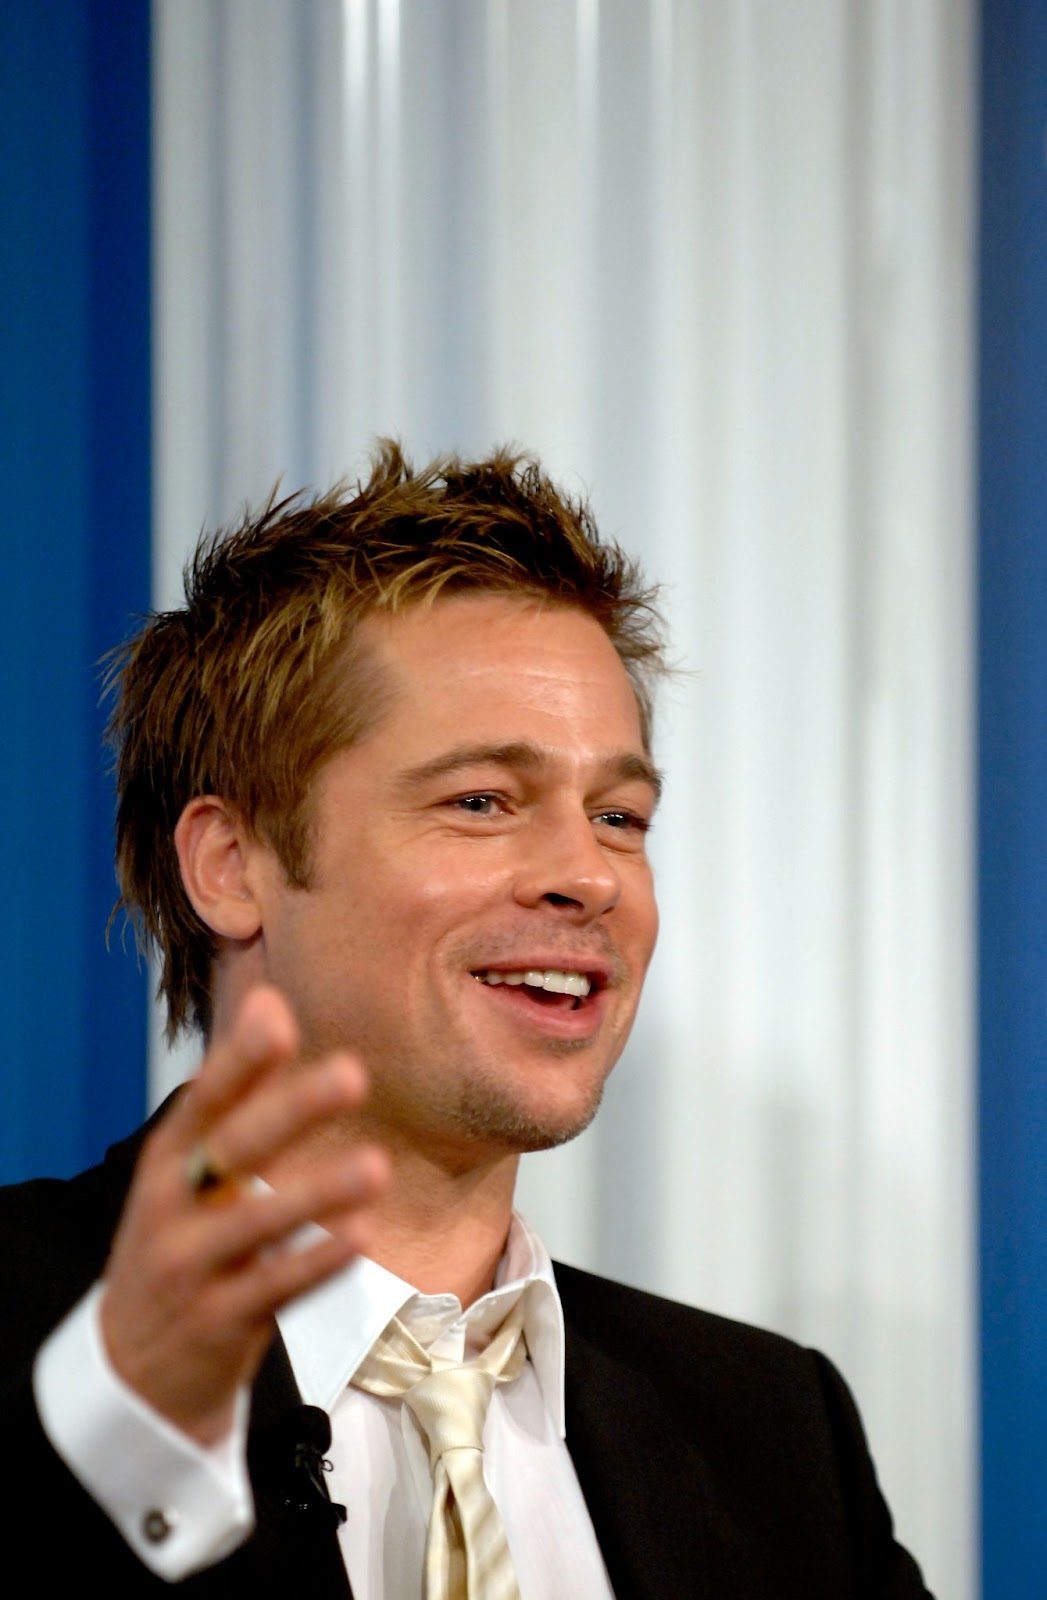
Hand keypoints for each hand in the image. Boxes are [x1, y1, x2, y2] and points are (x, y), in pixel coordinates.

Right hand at [100, 985, 388, 1445]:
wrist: (131, 1368)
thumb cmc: (180, 1242)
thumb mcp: (189, 1170)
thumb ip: (237, 1091)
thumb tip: (270, 999)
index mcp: (168, 1161)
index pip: (203, 1100)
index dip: (240, 1061)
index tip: (280, 1019)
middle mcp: (171, 1208)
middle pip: (233, 1151)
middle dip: (291, 1112)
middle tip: (354, 1074)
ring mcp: (192, 1267)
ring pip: (256, 1224)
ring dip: (317, 1194)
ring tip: (375, 1166)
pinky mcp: (219, 1321)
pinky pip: (275, 1288)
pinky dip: (317, 1261)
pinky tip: (360, 1235)